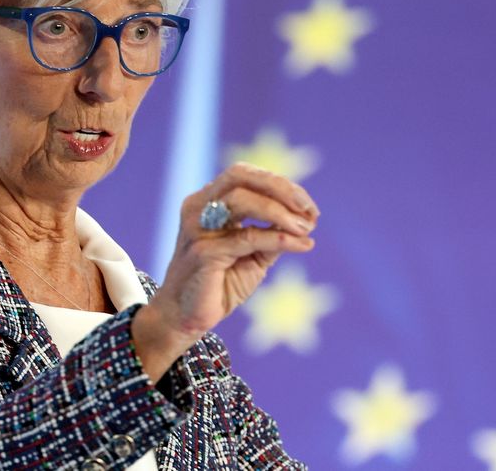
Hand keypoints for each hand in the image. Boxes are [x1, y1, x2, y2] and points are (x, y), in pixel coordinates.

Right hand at [132, 163, 318, 381]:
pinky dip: (278, 238)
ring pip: (242, 200)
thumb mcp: (254, 255)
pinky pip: (247, 237)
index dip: (280, 184)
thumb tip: (304, 220)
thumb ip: (273, 234)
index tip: (308, 206)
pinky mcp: (203, 252)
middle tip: (309, 209)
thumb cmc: (220, 284)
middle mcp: (198, 207)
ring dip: (280, 211)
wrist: (186, 319)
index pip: (244, 175)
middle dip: (281, 188)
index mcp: (207, 201)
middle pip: (240, 176)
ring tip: (306, 228)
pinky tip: (301, 245)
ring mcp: (197, 228)